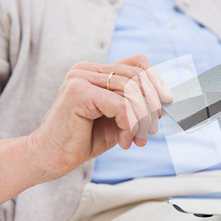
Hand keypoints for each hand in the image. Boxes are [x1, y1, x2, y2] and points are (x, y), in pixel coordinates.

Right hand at [28, 54, 173, 183]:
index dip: (157, 82)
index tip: (165, 105)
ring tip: (137, 139)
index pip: (138, 63)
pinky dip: (130, 126)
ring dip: (142, 121)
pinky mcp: (78, 92)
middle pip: (139, 77)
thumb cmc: (86, 138)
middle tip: (150, 131)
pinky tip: (124, 141)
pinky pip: (121, 106)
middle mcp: (87, 69)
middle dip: (152, 107)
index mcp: (96, 71)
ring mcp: (81, 78)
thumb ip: (138, 104)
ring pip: (133, 93)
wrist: (52, 157)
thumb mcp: (120, 118)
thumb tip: (168, 98)